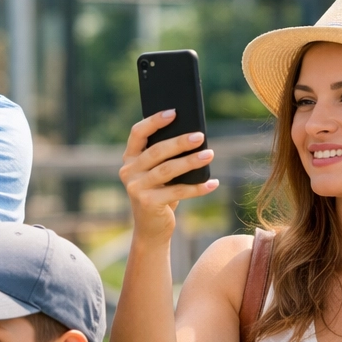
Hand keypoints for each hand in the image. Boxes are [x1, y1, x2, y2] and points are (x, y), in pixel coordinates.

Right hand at [119, 111, 217, 242]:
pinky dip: (197, 188)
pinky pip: (177, 192)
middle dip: (180, 142)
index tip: (174, 112)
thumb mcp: (160, 173)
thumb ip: (166, 157)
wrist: (152, 229)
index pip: (138, 133)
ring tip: (209, 154)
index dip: (154, 121)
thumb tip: (194, 136)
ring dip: (191, 162)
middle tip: (200, 136)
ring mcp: (136, 188)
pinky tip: (212, 183)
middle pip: (156, 151)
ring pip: (167, 170)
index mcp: (130, 158)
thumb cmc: (160, 194)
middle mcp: (129, 171)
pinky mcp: (148, 203)